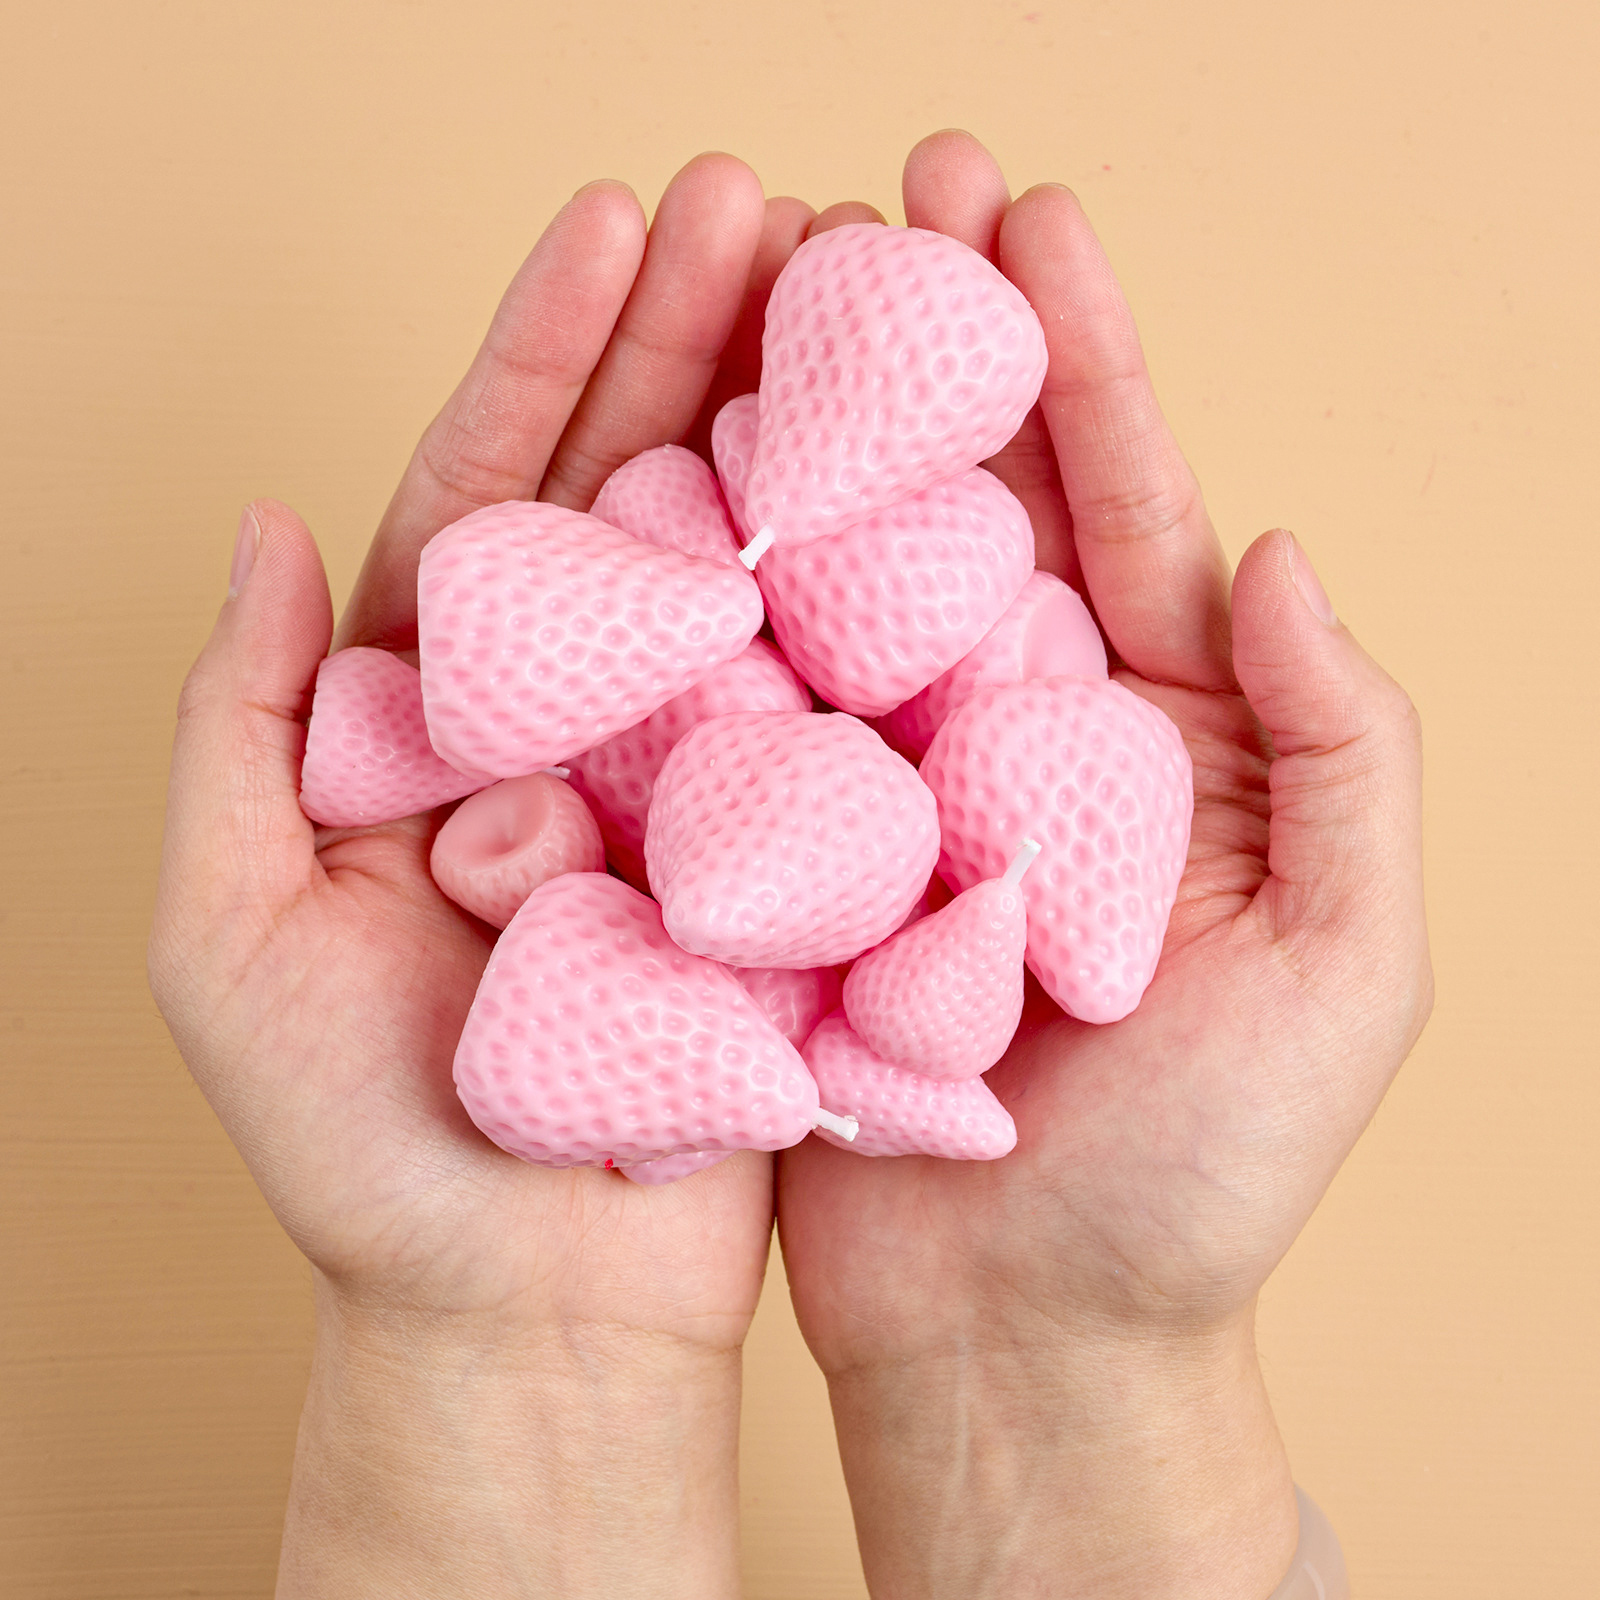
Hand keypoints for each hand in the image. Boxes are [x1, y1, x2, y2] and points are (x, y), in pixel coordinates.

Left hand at [148, 155, 819, 1598]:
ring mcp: (706, 788)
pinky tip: (942, 494)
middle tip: (784, 208)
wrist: (532, 1309)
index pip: (503, 498)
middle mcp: (589, 729)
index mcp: (455, 719)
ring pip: (762, 590)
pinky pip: (844, 723)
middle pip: (649, 509)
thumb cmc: (366, 1148)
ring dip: (808, 443)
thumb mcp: (231, 937)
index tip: (623, 223)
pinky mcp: (798, 866)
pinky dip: (886, 611)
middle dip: (704, 351)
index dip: (556, 358)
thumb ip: (243, 730)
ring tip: (872, 297)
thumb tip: (269, 528)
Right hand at [777, 132, 1432, 1599]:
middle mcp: (1002, 737)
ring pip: (833, 586)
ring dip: (795, 437)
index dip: (1072, 354)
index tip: (1015, 211)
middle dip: (918, 347)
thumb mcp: (1345, 967)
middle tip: (859, 194)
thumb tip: (1273, 544)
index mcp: (1147, 737)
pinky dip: (700, 608)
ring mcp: (874, 795)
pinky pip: (732, 721)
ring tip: (745, 292)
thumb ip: (1341, 750)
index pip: (1111, 507)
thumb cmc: (1199, 1179)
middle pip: (958, 509)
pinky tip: (656, 488)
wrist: (1023, 1339)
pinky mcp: (773, 869)